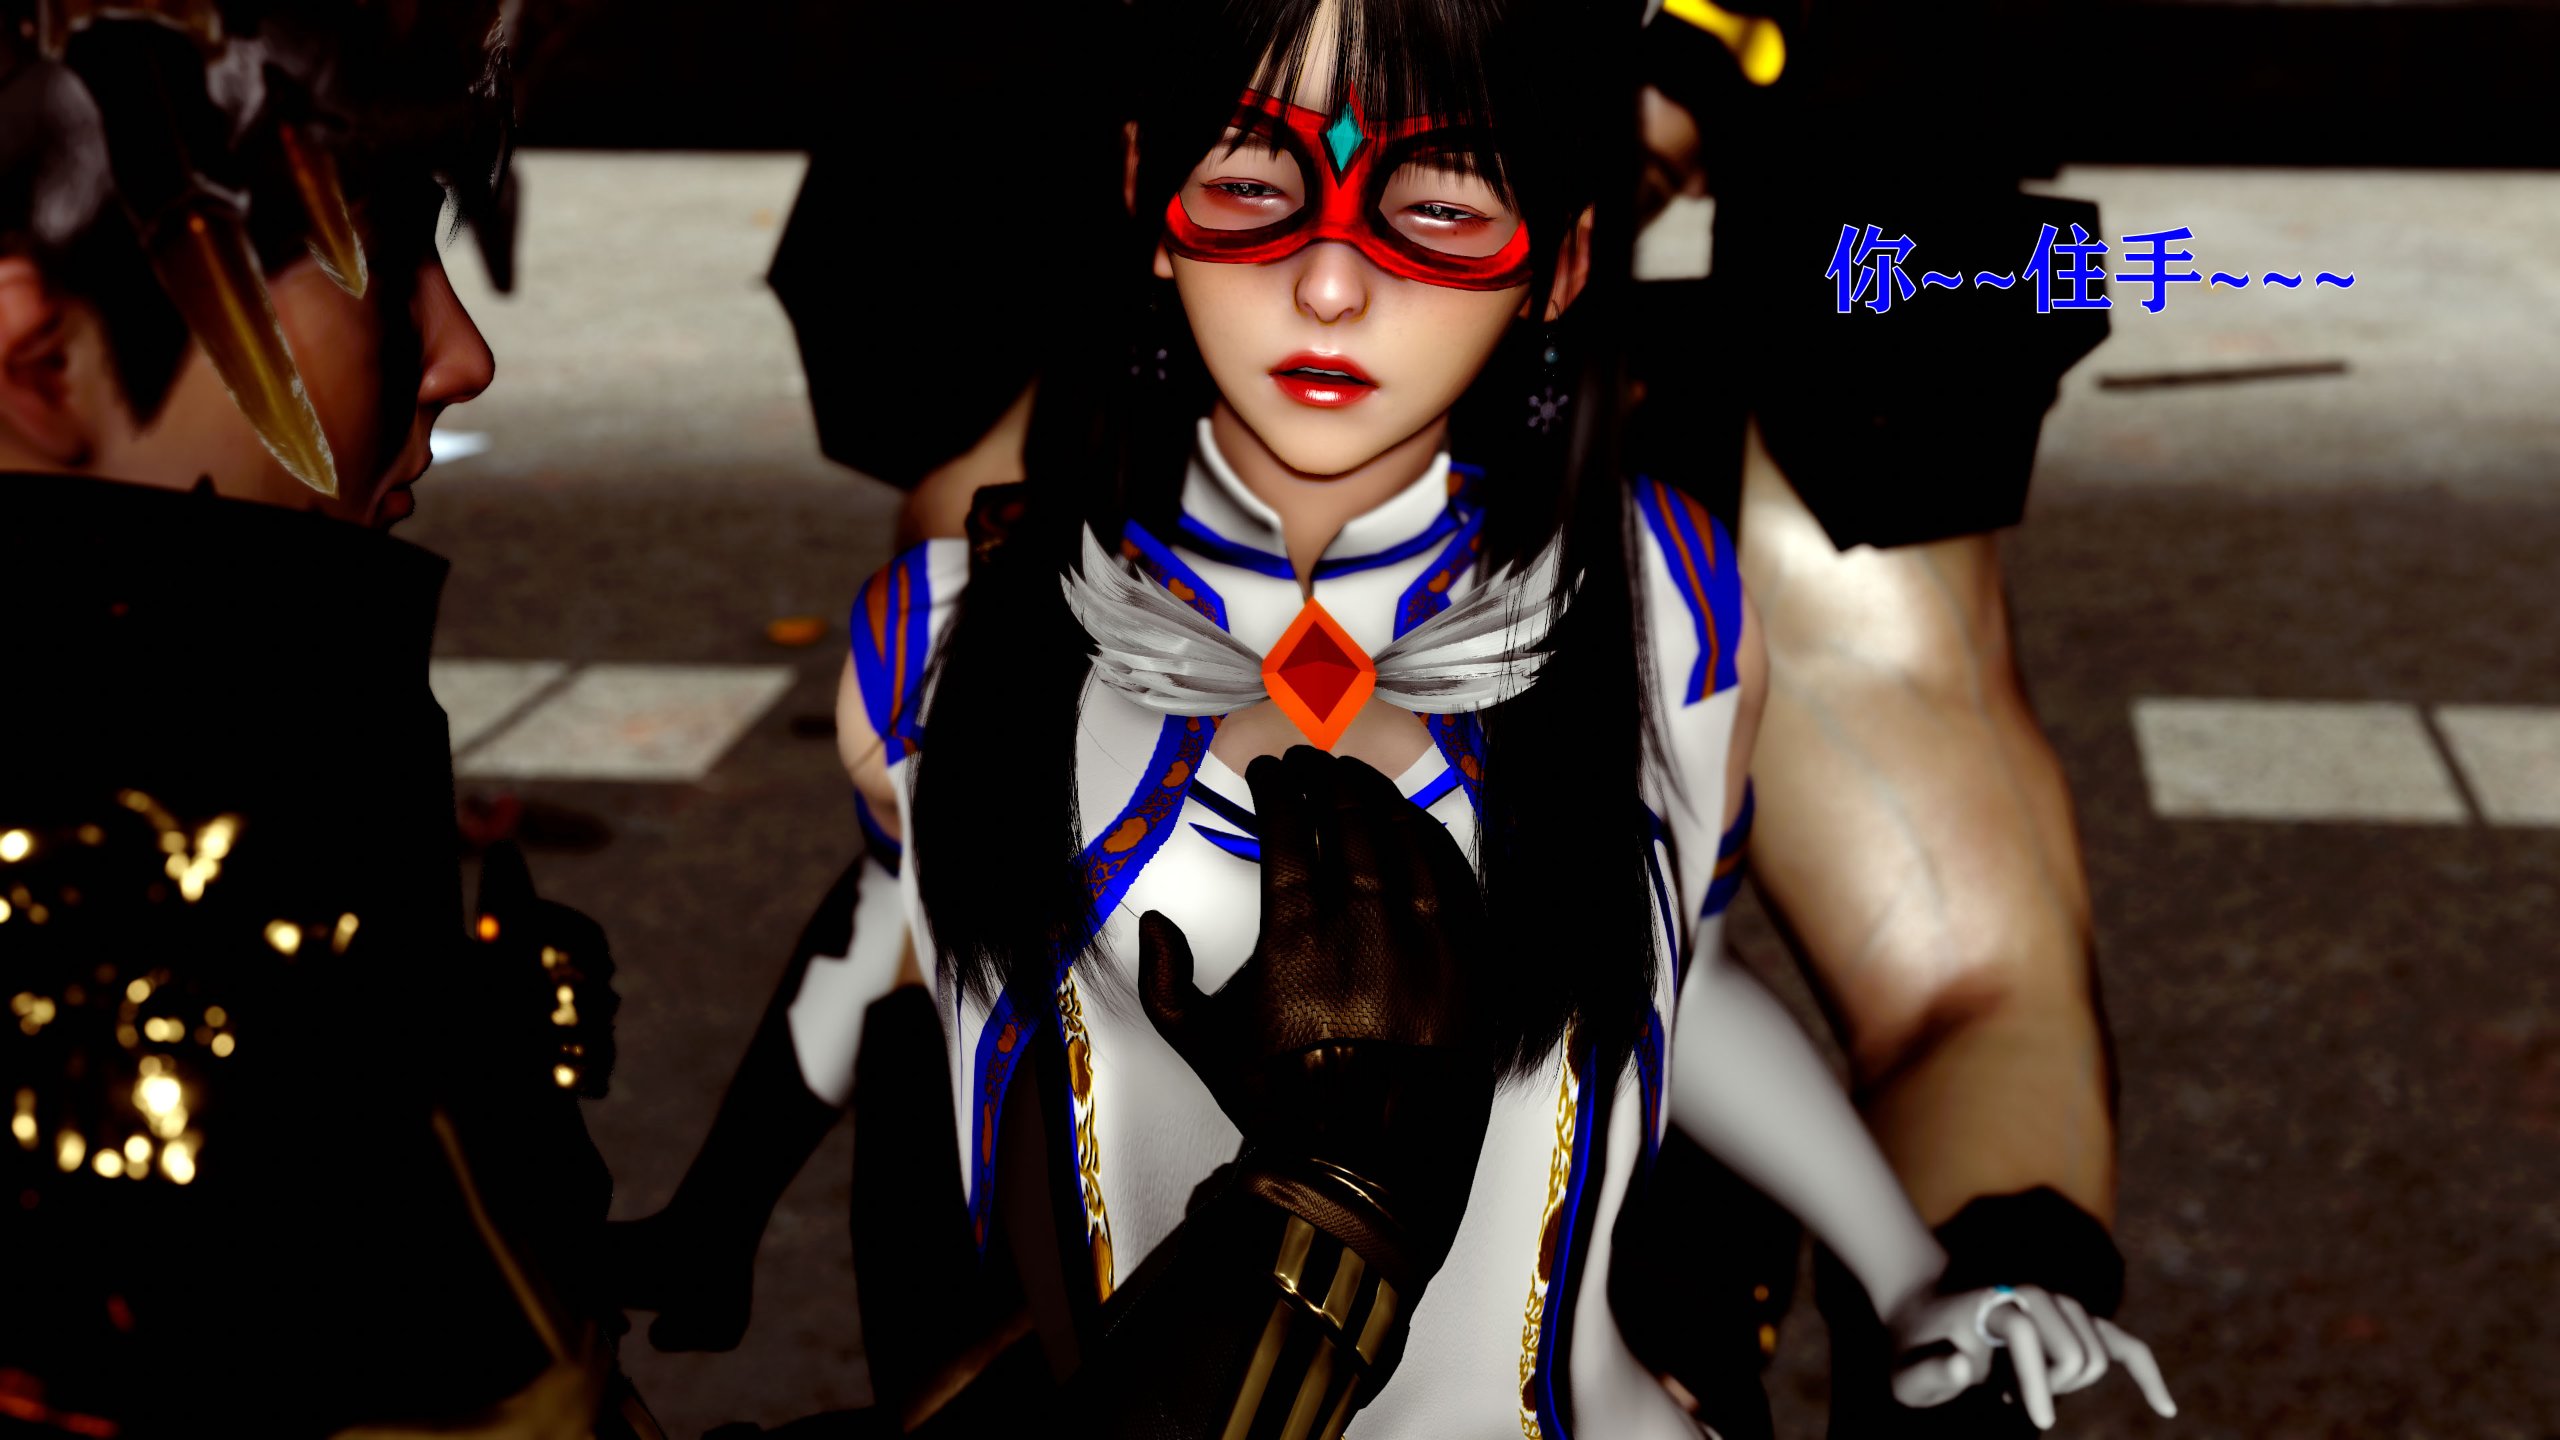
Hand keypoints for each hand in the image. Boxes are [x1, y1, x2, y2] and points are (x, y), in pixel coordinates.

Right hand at [1139, 745, 1496, 1279]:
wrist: (1363, 1159)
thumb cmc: (1283, 1101)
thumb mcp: (1200, 1043)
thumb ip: (1166, 978)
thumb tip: (1157, 923)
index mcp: (1296, 936)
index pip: (1288, 830)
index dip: (1275, 789)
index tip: (1267, 773)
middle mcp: (1363, 927)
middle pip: (1349, 820)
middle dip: (1326, 779)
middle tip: (1311, 764)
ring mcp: (1422, 942)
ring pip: (1404, 840)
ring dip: (1378, 800)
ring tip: (1358, 781)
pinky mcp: (1466, 962)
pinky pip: (1454, 879)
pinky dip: (1432, 841)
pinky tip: (1414, 825)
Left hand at [1889, 1284, 2177, 1427]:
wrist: (1927, 1314)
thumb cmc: (1915, 1350)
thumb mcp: (1907, 1372)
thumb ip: (1931, 1372)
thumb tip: (1965, 1365)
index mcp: (1993, 1301)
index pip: (2026, 1331)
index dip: (2033, 1381)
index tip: (2034, 1421)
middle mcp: (2032, 1293)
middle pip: (2074, 1351)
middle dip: (2052, 1386)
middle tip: (2006, 1395)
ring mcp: (2060, 1306)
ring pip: (2096, 1356)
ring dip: (2068, 1384)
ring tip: (2023, 1386)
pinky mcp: (2078, 1323)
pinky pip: (2125, 1346)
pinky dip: (2146, 1374)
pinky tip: (2165, 1408)